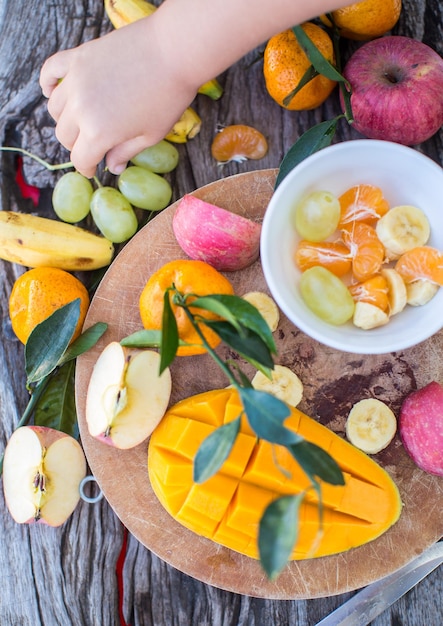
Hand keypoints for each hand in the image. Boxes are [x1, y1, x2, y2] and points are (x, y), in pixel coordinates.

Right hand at [40, 18, 196, 177]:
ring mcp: (76, 80)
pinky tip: (51, 91)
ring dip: (65, 120)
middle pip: (65, 135)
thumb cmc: (168, 97)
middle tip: (93, 145)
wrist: (173, 50)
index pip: (80, 159)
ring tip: (81, 121)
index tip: (93, 169)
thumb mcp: (150, 134)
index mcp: (99, 132)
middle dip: (77, 146)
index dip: (87, 168)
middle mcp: (81, 108)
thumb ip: (126, 152)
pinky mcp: (77, 57)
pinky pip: (50, 71)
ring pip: (56, 108)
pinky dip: (47, 83)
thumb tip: (113, 167)